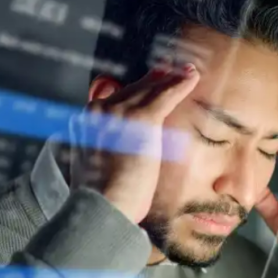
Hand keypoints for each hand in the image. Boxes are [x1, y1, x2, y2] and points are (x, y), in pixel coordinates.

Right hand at [68, 64, 199, 222]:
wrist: (102, 206)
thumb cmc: (100, 198)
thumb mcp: (90, 169)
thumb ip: (98, 150)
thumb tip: (109, 153)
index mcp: (86, 121)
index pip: (112, 96)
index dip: (132, 90)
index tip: (145, 85)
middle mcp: (100, 110)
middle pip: (131, 89)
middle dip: (152, 80)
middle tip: (169, 70)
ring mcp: (120, 112)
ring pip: (148, 89)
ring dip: (170, 78)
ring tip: (186, 71)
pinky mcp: (142, 119)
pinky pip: (165, 95)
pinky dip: (180, 84)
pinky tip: (192, 77)